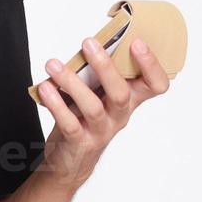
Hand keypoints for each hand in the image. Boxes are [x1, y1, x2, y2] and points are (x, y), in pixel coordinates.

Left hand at [34, 37, 171, 189]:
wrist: (72, 160)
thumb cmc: (86, 119)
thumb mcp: (99, 95)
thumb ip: (99, 73)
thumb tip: (91, 41)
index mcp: (130, 100)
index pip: (155, 85)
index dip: (151, 65)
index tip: (137, 42)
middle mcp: (119, 115)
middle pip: (122, 93)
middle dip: (106, 66)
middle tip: (89, 43)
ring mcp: (100, 130)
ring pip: (93, 107)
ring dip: (72, 82)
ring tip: (53, 64)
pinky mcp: (80, 142)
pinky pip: (70, 123)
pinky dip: (56, 104)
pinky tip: (46, 88)